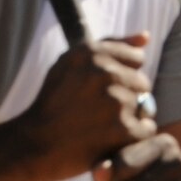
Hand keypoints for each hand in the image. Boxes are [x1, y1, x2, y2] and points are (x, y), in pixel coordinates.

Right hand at [12, 35, 156, 180]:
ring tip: (101, 125)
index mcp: (92, 52)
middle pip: (142, 83)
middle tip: (99, 110)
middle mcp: (105, 72)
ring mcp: (116, 101)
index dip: (122, 74)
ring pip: (145, 106)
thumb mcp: (71, 63)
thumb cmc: (54, 102)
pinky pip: (146, 129)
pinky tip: (110, 139)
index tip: (102, 88)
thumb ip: (111, 45)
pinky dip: (133, 137)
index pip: (136, 58)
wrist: (33, 144)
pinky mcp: (124, 129)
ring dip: (130, 117)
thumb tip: (146, 36)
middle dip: (127, 96)